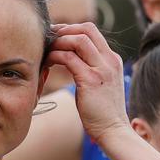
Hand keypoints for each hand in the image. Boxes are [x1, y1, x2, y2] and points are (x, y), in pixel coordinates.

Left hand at [45, 23, 128, 142]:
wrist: (113, 130)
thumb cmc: (102, 112)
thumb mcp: (99, 85)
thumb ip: (90, 69)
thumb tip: (72, 61)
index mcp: (112, 60)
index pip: (92, 31)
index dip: (71, 29)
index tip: (57, 36)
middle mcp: (109, 60)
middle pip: (86, 29)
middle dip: (64, 29)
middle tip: (48, 38)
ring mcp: (102, 69)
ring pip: (78, 40)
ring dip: (59, 41)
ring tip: (46, 50)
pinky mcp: (91, 80)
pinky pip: (69, 58)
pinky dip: (55, 56)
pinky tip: (48, 62)